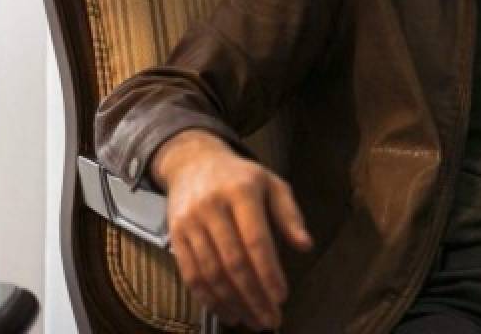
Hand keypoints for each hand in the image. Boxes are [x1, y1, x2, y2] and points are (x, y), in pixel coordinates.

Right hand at [151, 129, 312, 329]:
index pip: (256, 240)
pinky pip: (190, 274)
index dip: (268, 273)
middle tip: (269, 319)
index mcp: (241, 192)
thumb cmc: (240, 176)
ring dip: (232, 303)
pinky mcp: (175, 235)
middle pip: (233, 262)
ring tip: (251, 320)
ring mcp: (190, 222)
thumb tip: (305, 245)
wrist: (193, 162)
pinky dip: (208, 298)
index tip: (281, 296)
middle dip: (253, 296)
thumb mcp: (272, 183)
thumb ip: (290, 214)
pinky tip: (226, 310)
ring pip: (210, 273)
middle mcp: (212, 207)